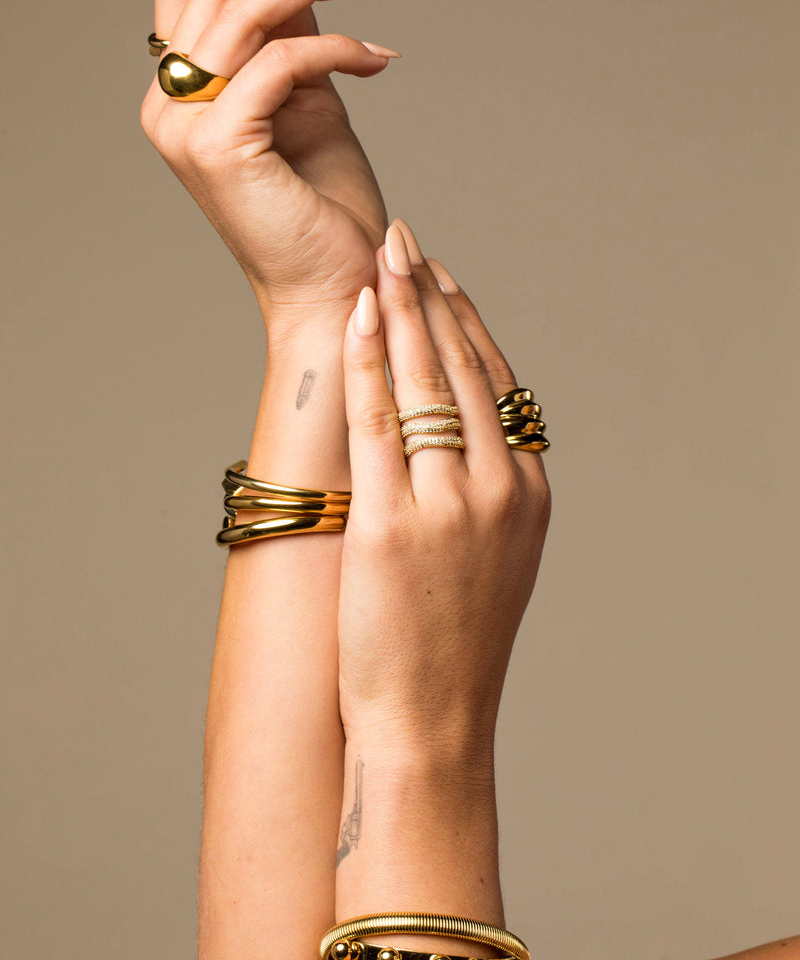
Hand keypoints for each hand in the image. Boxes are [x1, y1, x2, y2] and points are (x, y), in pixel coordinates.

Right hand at [140, 0, 398, 323]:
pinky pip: (282, 61)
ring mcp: (186, 128)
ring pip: (245, 13)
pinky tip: (381, 59)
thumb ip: (295, 40)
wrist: (337, 285)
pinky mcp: (220, 147)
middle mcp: (167, 108)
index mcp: (177, 96)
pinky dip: (339, 49)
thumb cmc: (324, 207)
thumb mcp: (310, 102)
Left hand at [337, 222, 550, 757]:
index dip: (465, 321)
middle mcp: (500, 488)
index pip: (497, 382)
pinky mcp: (392, 522)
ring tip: (381, 256)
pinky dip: (369, 360)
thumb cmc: (454, 643)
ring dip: (400, 308)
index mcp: (531, 493)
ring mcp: (449, 503)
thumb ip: (486, 492)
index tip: (440, 277)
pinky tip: (359, 315)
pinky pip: (378, 419)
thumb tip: (448, 434)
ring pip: (423, 380)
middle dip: (430, 294)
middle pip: (461, 367)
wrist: (432, 719)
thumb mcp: (496, 559)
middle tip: (405, 239)